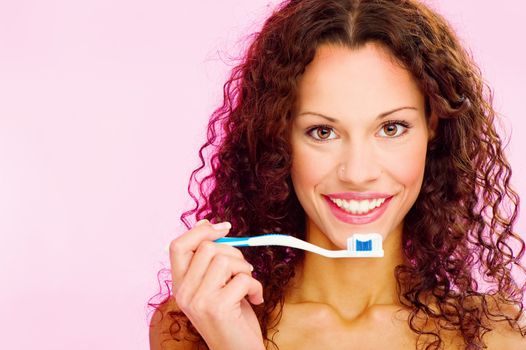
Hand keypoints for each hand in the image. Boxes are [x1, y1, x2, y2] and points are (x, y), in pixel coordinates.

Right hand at [169, 219, 264, 349]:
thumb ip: (209, 259)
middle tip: (242, 272)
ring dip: (245, 269)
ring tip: (247, 286)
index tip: (222, 228)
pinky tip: (255, 300)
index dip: (200, 231)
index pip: (178, 245)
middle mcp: (183, 292)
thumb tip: (207, 224)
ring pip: (225, 259)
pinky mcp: (217, 308)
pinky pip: (243, 278)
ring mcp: (198, 300)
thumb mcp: (215, 284)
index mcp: (180, 284)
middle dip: (234, 253)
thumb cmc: (231, 317)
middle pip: (207, 248)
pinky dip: (257, 287)